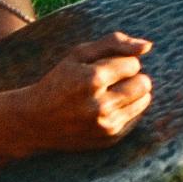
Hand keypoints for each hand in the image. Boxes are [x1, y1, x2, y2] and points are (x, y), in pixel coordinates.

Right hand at [10, 34, 150, 153]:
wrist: (34, 121)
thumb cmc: (59, 81)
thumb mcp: (79, 54)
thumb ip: (114, 42)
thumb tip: (148, 46)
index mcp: (92, 80)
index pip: (133, 64)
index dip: (120, 63)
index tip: (102, 68)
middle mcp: (100, 106)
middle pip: (144, 83)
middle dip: (132, 77)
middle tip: (109, 81)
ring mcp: (105, 126)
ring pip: (144, 100)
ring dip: (131, 93)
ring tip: (108, 93)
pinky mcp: (109, 139)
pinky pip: (136, 117)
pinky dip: (126, 109)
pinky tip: (105, 108)